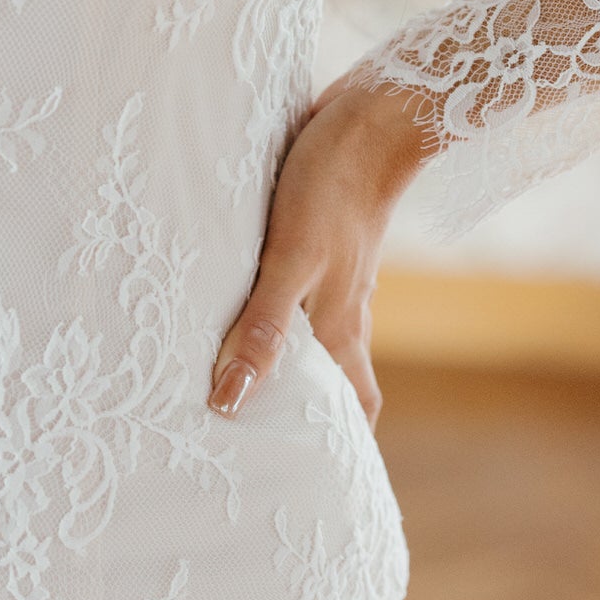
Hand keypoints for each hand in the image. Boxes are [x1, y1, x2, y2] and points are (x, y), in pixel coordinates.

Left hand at [206, 80, 434, 427]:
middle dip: (305, 411)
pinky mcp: (314, 239)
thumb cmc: (331, 189)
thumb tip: (230, 402)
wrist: (370, 116)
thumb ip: (262, 330)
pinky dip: (270, 310)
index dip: (341, 446)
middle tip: (257, 442)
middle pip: (332, 377)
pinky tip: (237, 298)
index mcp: (342, 328)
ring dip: (282, 359)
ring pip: (310, 333)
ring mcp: (330, 274)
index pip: (354, 407)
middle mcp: (340, 309)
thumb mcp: (292, 263)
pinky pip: (293, 291)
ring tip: (232, 379)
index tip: (314, 483)